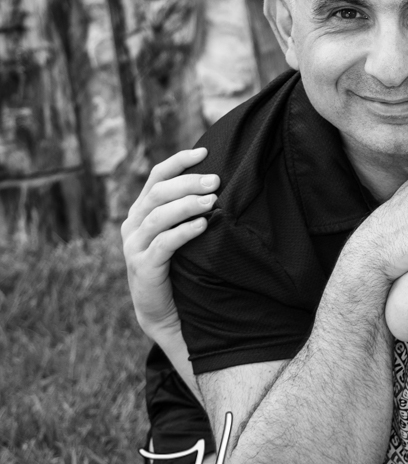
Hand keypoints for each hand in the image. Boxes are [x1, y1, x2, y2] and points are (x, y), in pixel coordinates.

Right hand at [122, 148, 216, 344]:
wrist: (166, 312)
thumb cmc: (180, 267)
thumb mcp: (180, 233)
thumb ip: (188, 210)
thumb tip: (218, 182)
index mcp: (141, 211)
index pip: (156, 177)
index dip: (178, 162)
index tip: (204, 151)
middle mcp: (133, 225)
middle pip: (158, 193)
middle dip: (188, 183)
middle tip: (216, 181)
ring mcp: (135, 247)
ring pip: (159, 216)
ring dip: (187, 205)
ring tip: (213, 201)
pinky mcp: (143, 268)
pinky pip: (163, 244)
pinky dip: (184, 232)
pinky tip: (203, 226)